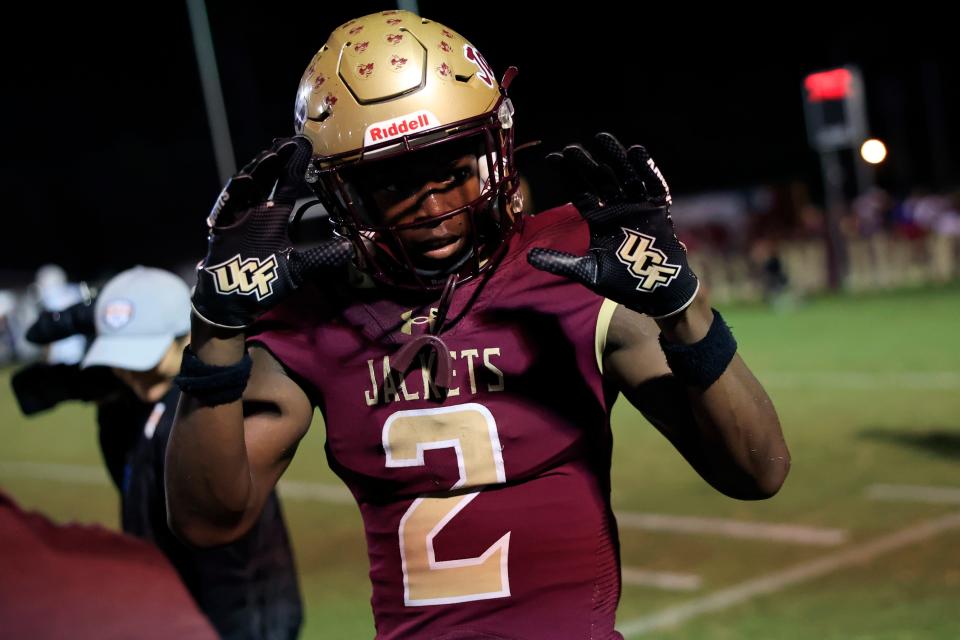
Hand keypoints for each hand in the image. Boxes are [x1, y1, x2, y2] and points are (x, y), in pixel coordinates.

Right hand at [192, 136, 353, 328]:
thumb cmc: (264, 281)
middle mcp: (255, 211)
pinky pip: (226, 208)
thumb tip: (352, 250)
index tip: (305, 145)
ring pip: (245, 187)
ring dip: (257, 171)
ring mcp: (236, 218)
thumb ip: (323, 257)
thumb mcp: (299, 268)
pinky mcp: (221, 229)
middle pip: (265, 178)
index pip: (287, 183)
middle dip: (276, 160)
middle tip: (289, 143)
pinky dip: (234, 194)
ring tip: (271, 156)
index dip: (295, 165)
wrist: (234, 301)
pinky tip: (244, 181)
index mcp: (274, 215)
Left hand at [527, 132, 698, 318]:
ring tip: (602, 139)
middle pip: (601, 179)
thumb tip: (529, 258)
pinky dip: (647, 169)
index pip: (580, 192)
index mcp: (598, 219)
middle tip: (572, 149)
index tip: (553, 158)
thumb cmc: (621, 282)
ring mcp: (638, 206)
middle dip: (587, 164)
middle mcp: (616, 208)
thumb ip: (562, 262)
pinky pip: (654, 184)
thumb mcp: (588, 271)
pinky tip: (637, 152)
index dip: (568, 175)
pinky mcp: (659, 208)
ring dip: (615, 158)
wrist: (655, 290)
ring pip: (625, 176)